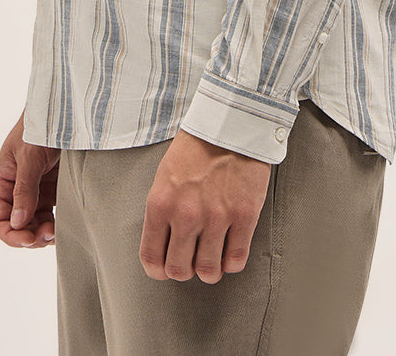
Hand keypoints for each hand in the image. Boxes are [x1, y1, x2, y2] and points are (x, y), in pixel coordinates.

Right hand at [0, 108, 60, 249]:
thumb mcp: (29, 157)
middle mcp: (15, 191)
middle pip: (18, 227)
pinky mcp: (51, 189)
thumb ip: (24, 189)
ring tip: (57, 232)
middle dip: (31, 236)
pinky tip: (64, 226)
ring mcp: (34, 191)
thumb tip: (18, 222)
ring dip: (44, 233)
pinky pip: (50, 214)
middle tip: (49, 235)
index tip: (29, 239)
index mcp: (2, 182)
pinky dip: (56, 223)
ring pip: (34, 224)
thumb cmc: (39, 127)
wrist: (63, 111)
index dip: (11, 235)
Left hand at [139, 129, 271, 283]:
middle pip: (179, 270)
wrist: (230, 123)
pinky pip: (235, 260)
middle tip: (190, 261)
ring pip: (208, 271)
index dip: (159, 270)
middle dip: (184, 270)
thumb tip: (164, 244)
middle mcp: (186, 215)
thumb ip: (162, 211)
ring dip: (209, 271)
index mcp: (161, 203)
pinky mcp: (244, 216)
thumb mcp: (164, 175)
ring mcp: (216, 217)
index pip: (151, 257)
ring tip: (211, 259)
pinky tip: (229, 252)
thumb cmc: (196, 147)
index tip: (165, 268)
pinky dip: (231, 263)